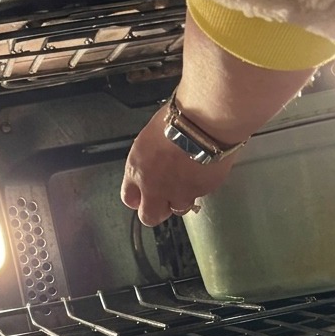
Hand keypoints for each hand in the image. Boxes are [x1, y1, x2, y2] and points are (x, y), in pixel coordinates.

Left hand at [121, 106, 238, 226]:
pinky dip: (201, 187)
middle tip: (164, 200)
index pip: (129, 197)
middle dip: (156, 210)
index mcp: (137, 168)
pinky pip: (200, 195)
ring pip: (178, 209)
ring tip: (188, 181)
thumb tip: (155, 159)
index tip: (142, 195)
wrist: (205, 123)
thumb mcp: (153, 133)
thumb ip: (151, 156)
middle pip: (149, 217)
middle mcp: (155, 187)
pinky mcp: (200, 193)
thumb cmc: (179, 118)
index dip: (137, 198)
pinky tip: (204, 170)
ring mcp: (179, 193)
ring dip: (181, 199)